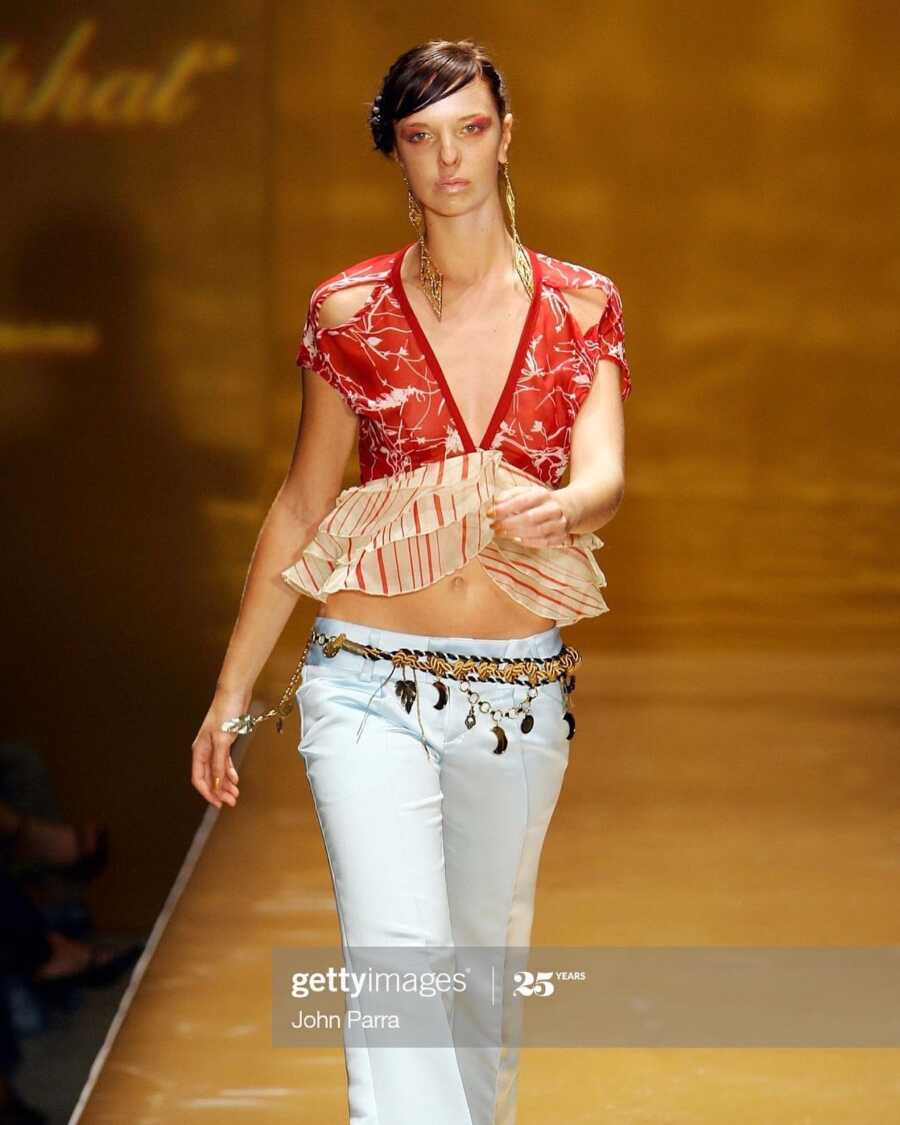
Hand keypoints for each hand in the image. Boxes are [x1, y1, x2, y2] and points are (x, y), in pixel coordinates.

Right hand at [191, 691, 244, 808]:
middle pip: (209, 777)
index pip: (199, 778)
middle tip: (231, 802)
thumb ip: (219, 763)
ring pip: (217, 770)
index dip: (208, 792)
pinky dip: (229, 771)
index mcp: (199, 751)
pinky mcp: (225, 740)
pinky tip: (235, 779)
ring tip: (235, 794)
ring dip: (225, 783)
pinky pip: (224, 761)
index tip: (218, 803)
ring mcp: (215, 745)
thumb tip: (216, 784)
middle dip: (219, 791)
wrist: (235, 693)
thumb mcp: (223, 740)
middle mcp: (204, 750)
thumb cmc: (226, 712)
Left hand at [487, 485, 573, 546]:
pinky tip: (516, 540)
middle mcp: (554, 509)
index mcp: (544, 495)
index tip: (490, 513)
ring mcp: (559, 524)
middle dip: (508, 524)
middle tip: (493, 526)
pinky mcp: (561, 537)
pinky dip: (527, 542)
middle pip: (529, 518)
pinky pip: (543, 543)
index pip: (522, 501)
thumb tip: (495, 502)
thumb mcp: (527, 492)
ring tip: (500, 533)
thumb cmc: (541, 501)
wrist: (570, 508)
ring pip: (536, 532)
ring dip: (515, 534)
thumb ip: (510, 495)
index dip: (504, 508)